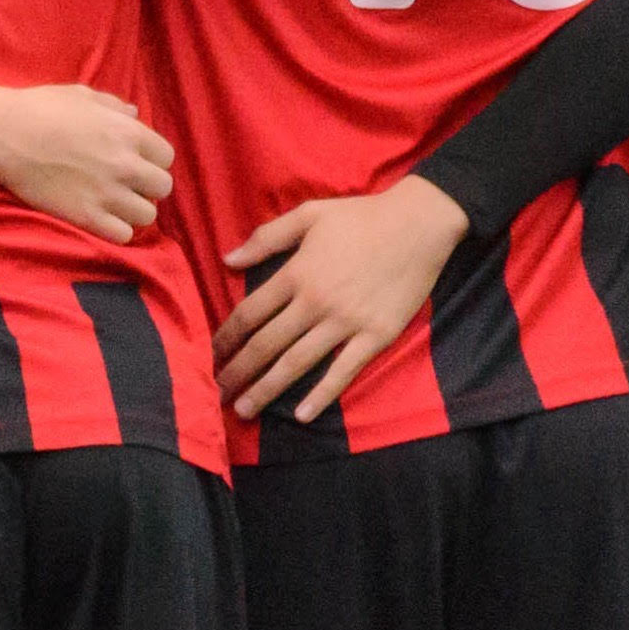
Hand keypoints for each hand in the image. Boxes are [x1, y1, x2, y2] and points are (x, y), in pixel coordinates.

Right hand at [0, 85, 174, 243]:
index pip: (166, 156)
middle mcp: (125, 164)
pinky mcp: (87, 216)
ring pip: (147, 215)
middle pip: (162, 187)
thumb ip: (113, 106)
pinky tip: (102, 220)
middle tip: (127, 186)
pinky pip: (123, 235)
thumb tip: (134, 114)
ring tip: (115, 205)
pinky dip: (116, 230)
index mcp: (127, 132)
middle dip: (148, 187)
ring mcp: (107, 193)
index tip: (136, 162)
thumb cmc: (40, 108)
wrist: (4, 135)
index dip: (152, 160)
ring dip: (133, 211)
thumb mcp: (81, 95)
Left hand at [218, 179, 471, 422]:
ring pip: (297, 362)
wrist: (419, 224)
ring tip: (244, 410)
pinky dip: (322, 395)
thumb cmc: (361, 217)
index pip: (250, 313)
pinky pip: (343, 371)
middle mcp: (315, 302)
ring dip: (267, 389)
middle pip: (266, 344)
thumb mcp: (309, 215)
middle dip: (238, 372)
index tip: (209, 355)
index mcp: (297, 273)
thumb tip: (227, 260)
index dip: (226, 337)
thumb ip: (266, 238)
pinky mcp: (375, 335)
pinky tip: (301, 415)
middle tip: (217, 393)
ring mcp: (346, 322)